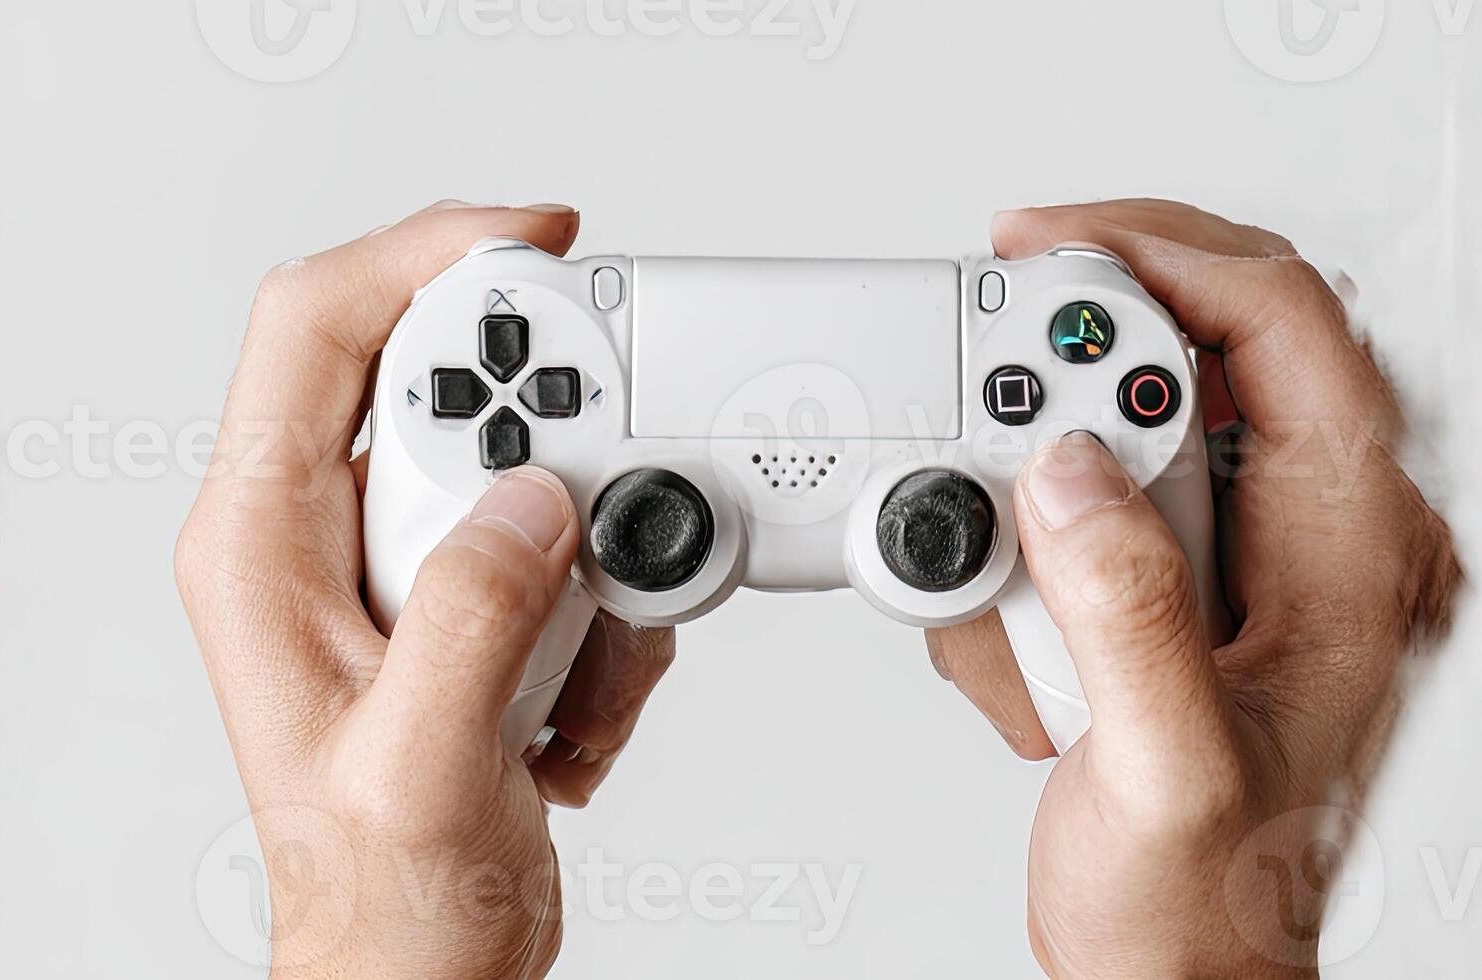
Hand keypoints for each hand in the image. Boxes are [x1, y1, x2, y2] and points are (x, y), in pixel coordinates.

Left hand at [174, 202, 679, 978]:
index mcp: (252, 547)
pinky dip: (603, 623)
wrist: (416, 976)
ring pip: (520, 469)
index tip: (534, 243)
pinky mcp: (458, 610)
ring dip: (590, 557)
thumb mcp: (420, 763)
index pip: (309, 326)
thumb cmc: (377, 900)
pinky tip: (571, 720)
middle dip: (548, 440)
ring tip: (573, 670)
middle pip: (436, 384)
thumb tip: (535, 501)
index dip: (418, 253)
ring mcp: (386, 572)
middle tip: (602, 512)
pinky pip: (559, 551)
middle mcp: (305, 539)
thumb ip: (474, 617)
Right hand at [922, 200, 1459, 976]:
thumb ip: (1124, 613)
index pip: (1287, 328)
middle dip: (1059, 405)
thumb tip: (1067, 476)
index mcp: (1357, 553)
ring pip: (1115, 441)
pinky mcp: (1179, 592)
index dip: (1164, 256)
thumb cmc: (1209, 901)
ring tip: (1023, 625)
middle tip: (988, 455)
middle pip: (1195, 358)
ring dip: (1025, 513)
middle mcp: (1320, 538)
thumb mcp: (1166, 767)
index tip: (1044, 247)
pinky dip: (1016, 568)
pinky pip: (1079, 517)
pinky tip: (1028, 661)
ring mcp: (1250, 563)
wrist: (1176, 976)